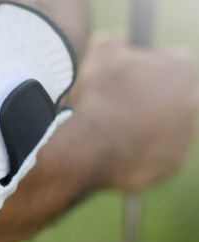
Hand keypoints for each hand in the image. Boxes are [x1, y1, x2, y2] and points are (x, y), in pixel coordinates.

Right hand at [71, 34, 198, 192]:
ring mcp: (186, 135)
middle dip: (152, 99)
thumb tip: (120, 42)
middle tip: (120, 106)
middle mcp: (193, 101)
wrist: (91, 143)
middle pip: (174, 96)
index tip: (129, 75)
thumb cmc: (98, 96)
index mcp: (180, 70)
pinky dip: (142, 154)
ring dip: (148, 127)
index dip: (150, 66)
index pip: (174, 59)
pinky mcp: (174, 163)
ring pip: (168, 128)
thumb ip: (115, 40)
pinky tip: (117, 150)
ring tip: (114, 131)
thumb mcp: (99, 52)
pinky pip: (159, 156)